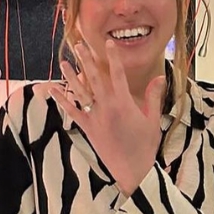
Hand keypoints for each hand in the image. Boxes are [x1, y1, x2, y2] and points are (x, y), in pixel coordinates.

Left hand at [50, 39, 167, 195]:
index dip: (113, 57)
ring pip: (81, 93)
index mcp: (124, 104)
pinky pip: (72, 112)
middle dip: (87, 60)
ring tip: (63, 62)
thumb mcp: (153, 120)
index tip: (108, 43)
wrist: (132, 170)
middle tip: (79, 45)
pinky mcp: (87, 129)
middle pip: (95, 78)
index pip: (118, 74)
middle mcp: (107, 108)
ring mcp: (95, 118)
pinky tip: (53, 90)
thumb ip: (154, 97)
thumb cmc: (145, 146)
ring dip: (71, 76)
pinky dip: (63, 100)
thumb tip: (159, 76)